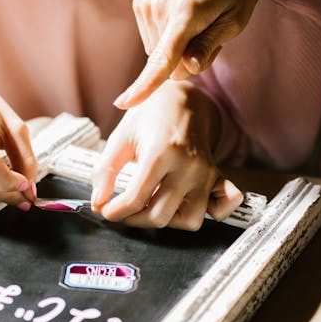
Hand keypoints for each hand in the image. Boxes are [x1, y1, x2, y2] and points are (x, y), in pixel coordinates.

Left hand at [93, 80, 243, 230]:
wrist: (184, 100)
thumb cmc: (150, 117)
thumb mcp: (120, 137)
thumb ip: (105, 170)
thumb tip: (98, 202)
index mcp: (161, 153)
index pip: (135, 199)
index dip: (114, 211)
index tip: (105, 210)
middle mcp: (188, 166)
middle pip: (160, 216)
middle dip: (134, 219)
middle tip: (122, 210)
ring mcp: (206, 173)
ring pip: (189, 220)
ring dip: (167, 220)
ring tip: (151, 206)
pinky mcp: (217, 177)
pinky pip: (223, 207)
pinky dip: (212, 213)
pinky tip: (187, 204)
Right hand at [114, 0, 259, 108]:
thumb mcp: (234, 22)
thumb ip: (209, 46)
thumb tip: (186, 67)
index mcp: (188, 12)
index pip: (165, 57)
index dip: (146, 84)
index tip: (123, 103)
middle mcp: (162, 7)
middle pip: (168, 64)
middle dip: (187, 60)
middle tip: (207, 34)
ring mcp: (147, 5)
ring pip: (159, 56)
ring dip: (178, 49)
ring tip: (195, 24)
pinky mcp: (140, 5)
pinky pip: (153, 44)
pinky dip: (167, 40)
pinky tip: (180, 19)